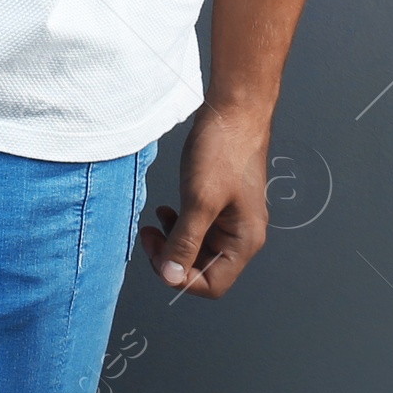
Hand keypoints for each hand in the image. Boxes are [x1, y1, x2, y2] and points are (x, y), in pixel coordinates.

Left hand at [138, 100, 270, 299]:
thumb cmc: (224, 149)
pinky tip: (165, 211)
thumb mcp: (199, 200)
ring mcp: (233, 217)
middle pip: (204, 267)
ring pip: (199, 246)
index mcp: (244, 241)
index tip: (157, 256)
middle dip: (173, 257)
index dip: (181, 277)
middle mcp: (242, 234)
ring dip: (174, 241)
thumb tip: (170, 276)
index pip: (212, 284)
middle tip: (149, 238)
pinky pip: (199, 225)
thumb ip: (185, 241)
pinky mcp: (222, 200)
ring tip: (154, 224)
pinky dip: (180, 224)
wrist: (235, 108)